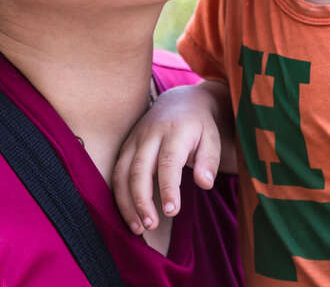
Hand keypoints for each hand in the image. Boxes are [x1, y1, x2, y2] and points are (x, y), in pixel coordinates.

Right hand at [111, 82, 230, 234]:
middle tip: (151, 225)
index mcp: (175, 132)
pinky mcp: (125, 147)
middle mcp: (150, 135)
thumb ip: (209, 161)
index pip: (168, 162)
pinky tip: (129, 216)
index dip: (169, 188)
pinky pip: (117, 173)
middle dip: (142, 200)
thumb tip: (205, 184)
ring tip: (138, 228)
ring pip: (122, 173)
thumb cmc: (198, 126)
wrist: (179, 102)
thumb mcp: (212, 138)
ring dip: (127, 202)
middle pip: (139, 169)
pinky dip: (119, 196)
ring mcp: (134, 140)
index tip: (172, 211)